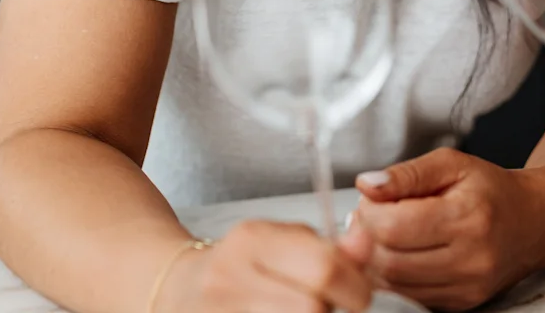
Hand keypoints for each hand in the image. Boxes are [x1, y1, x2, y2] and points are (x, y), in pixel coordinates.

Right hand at [158, 219, 373, 311]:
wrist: (178, 290)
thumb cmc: (243, 264)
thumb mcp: (282, 240)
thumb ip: (327, 245)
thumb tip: (367, 242)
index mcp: (252, 239)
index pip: (323, 267)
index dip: (355, 287)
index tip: (360, 294)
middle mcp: (230, 276)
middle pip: (311, 309)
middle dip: (335, 311)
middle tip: (338, 307)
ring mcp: (219, 312)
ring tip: (311, 309)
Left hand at [355, 148, 544, 310]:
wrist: (533, 222)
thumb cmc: (490, 189)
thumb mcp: (451, 164)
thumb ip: (407, 174)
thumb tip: (366, 186)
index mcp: (467, 216)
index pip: (394, 227)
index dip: (369, 213)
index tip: (370, 199)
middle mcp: (469, 259)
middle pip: (390, 261)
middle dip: (367, 237)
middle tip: (371, 216)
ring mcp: (466, 287)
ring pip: (396, 284)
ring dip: (376, 259)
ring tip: (384, 232)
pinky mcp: (462, 304)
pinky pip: (411, 297)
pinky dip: (395, 276)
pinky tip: (400, 252)